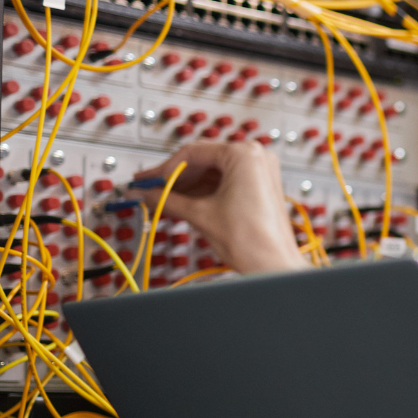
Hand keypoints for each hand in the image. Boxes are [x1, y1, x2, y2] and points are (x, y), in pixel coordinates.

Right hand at [134, 142, 307, 274]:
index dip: (165, 169)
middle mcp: (256, 157)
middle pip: (202, 160)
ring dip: (186, 185)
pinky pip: (224, 182)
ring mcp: (260, 171)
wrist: (274, 265)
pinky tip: (180, 201)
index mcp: (244, 155)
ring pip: (212, 172)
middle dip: (174, 177)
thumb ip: (165, 199)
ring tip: (160, 197)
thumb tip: (143, 193)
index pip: (193, 152)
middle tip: (149, 187)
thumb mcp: (199, 214)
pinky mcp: (259, 186)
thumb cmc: (252, 241)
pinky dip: (202, 191)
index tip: (147, 180)